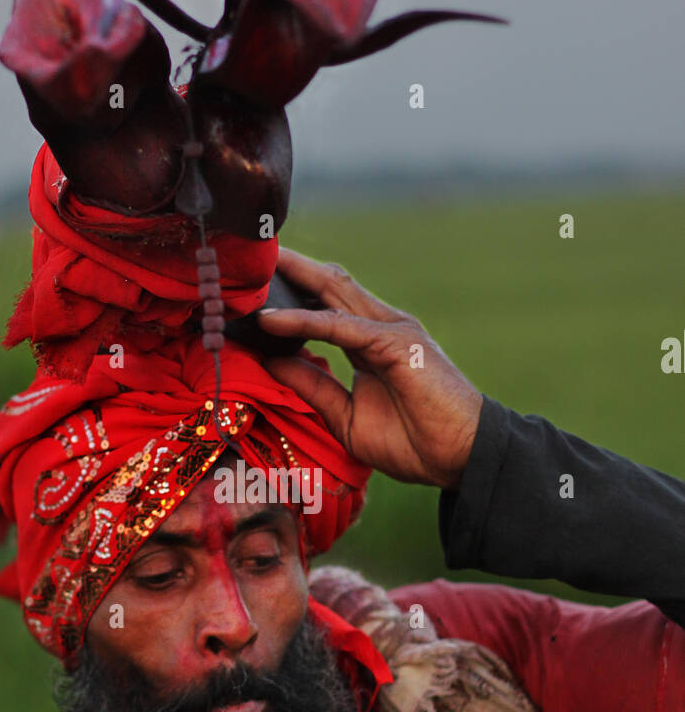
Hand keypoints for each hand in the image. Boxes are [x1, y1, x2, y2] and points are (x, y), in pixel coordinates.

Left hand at [258, 248, 483, 489]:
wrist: (462, 457)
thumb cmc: (414, 441)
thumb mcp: (346, 415)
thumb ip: (313, 386)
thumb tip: (272, 360)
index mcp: (370, 341)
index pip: (326, 302)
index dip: (292, 290)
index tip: (253, 285)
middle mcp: (379, 326)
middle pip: (327, 284)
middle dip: (288, 268)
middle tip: (249, 254)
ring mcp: (390, 329)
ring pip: (331, 293)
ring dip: (291, 279)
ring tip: (253, 270)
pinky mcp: (395, 342)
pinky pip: (338, 326)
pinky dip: (303, 321)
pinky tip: (271, 320)